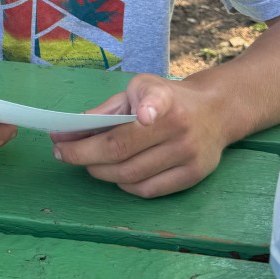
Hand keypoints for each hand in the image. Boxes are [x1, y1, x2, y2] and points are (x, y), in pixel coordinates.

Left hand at [51, 73, 226, 197]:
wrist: (215, 111)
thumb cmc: (167, 98)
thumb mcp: (140, 88)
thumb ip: (109, 109)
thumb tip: (71, 130)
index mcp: (165, 99)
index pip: (157, 103)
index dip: (149, 108)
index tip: (143, 115)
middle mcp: (180, 128)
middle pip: (123, 150)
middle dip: (84, 154)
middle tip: (64, 152)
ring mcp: (189, 155)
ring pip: (131, 176)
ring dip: (100, 172)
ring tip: (86, 162)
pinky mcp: (193, 176)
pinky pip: (147, 190)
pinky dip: (124, 185)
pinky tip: (114, 174)